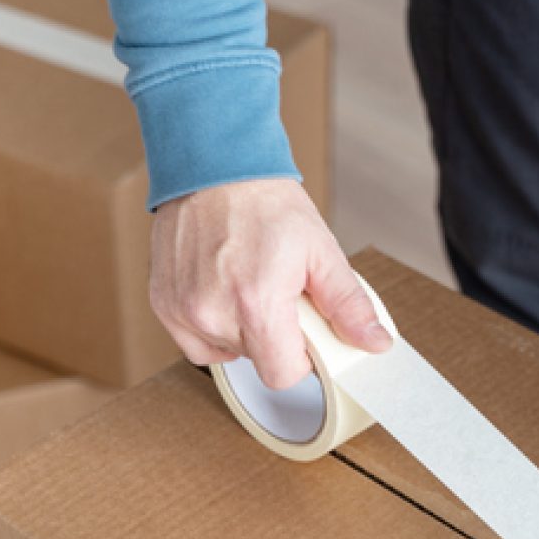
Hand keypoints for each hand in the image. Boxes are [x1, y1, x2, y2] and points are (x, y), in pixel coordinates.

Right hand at [149, 178, 392, 387]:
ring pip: (225, 352)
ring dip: (241, 331)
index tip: (303, 333)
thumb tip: (374, 342)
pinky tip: (222, 292)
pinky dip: (211, 325)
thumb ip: (348, 304)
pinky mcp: (164, 304)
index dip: (299, 358)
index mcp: (256, 303)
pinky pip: (194, 341)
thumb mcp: (320, 250)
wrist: (213, 164)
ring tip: (246, 285)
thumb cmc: (263, 201)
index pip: (282, 374)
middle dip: (272, 336)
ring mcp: (183, 311)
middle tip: (276, 294)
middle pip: (255, 360)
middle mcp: (213, 313)